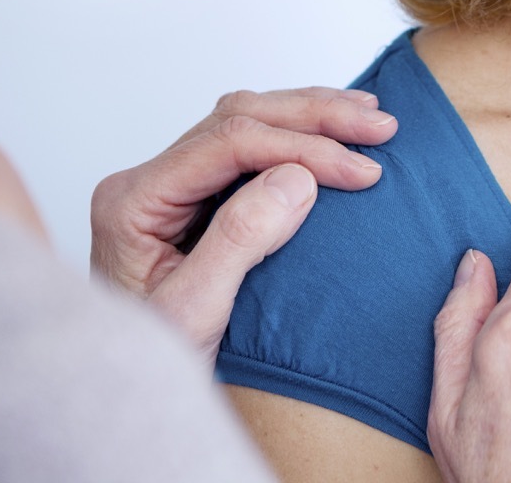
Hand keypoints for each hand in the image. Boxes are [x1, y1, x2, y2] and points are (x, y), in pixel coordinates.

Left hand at [90, 87, 396, 362]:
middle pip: (240, 118)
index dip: (303, 149)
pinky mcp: (198, 197)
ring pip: (248, 120)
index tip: (362, 170)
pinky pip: (251, 145)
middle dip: (317, 117)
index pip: (229, 144)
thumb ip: (240, 241)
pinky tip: (335, 131)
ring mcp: (173, 185)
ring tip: (371, 117)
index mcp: (135, 201)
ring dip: (313, 114)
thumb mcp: (196, 316)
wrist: (131, 397)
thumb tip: (297, 177)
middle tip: (380, 128)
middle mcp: (150, 182)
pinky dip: (300, 133)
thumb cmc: (155, 364)